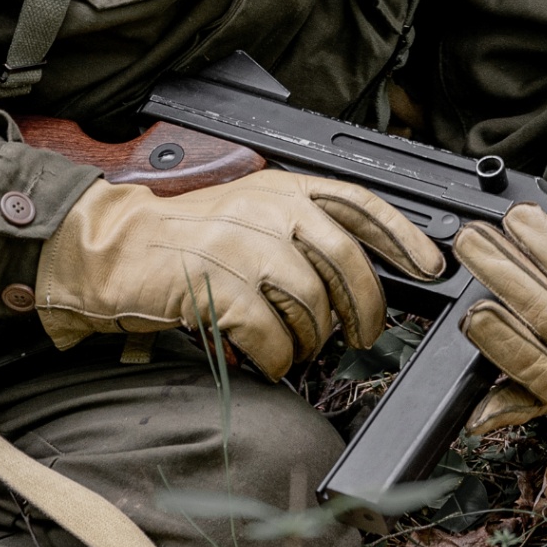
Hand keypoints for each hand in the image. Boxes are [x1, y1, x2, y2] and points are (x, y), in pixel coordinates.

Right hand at [35, 172, 444, 379]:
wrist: (115, 247)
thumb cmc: (185, 236)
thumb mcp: (250, 211)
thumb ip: (301, 228)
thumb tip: (357, 272)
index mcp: (284, 187)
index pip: (362, 203)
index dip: (403, 236)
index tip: (430, 265)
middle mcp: (270, 210)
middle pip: (348, 263)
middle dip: (366, 308)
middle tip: (364, 335)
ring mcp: (244, 247)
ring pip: (313, 305)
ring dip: (313, 338)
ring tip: (298, 347)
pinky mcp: (219, 288)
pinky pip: (273, 336)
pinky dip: (278, 357)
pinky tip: (268, 359)